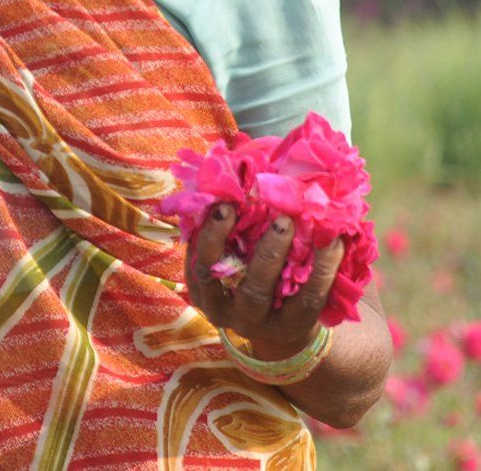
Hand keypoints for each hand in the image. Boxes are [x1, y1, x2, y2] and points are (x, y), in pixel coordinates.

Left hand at [185, 203, 343, 356]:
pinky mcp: (198, 295)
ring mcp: (220, 311)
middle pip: (256, 292)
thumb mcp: (316, 285)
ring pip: (213, 277)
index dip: (322, 272)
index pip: (308, 302)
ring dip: (219, 240)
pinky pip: (192, 267)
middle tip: (283, 220)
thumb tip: (341, 217)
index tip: (333, 239)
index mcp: (290, 327)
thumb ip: (324, 259)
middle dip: (269, 255)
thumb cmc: (299, 292)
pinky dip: (196, 239)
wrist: (264, 321)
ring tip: (228, 207)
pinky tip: (206, 210)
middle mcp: (252, 324)